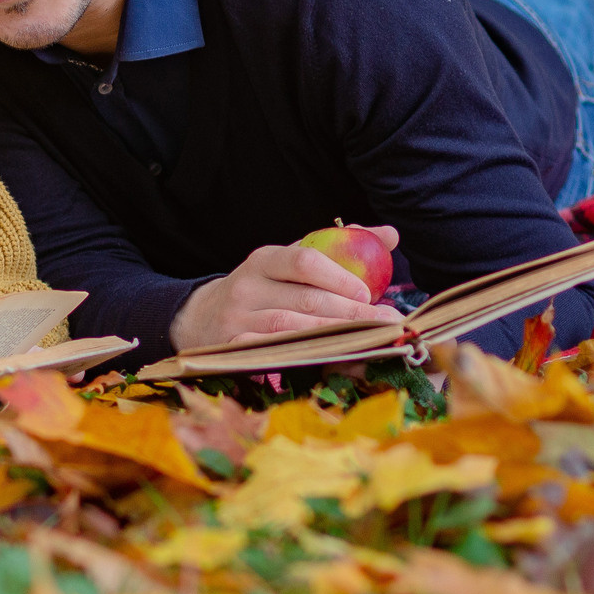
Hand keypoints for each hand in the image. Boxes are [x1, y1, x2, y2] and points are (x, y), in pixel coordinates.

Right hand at [168, 226, 402, 352]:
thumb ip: (338, 246)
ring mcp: (238, 321)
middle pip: (305, 300)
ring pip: (293, 330)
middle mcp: (247, 287)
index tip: (367, 292)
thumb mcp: (290, 260)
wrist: (204, 318)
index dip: (338, 276)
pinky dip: (306, 357)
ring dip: (335, 336)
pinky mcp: (234, 350)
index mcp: (263, 260)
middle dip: (351, 313)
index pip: (303, 260)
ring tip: (368, 341)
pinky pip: (274, 355)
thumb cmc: (264, 287)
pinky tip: (332, 359)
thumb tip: (389, 234)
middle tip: (386, 322)